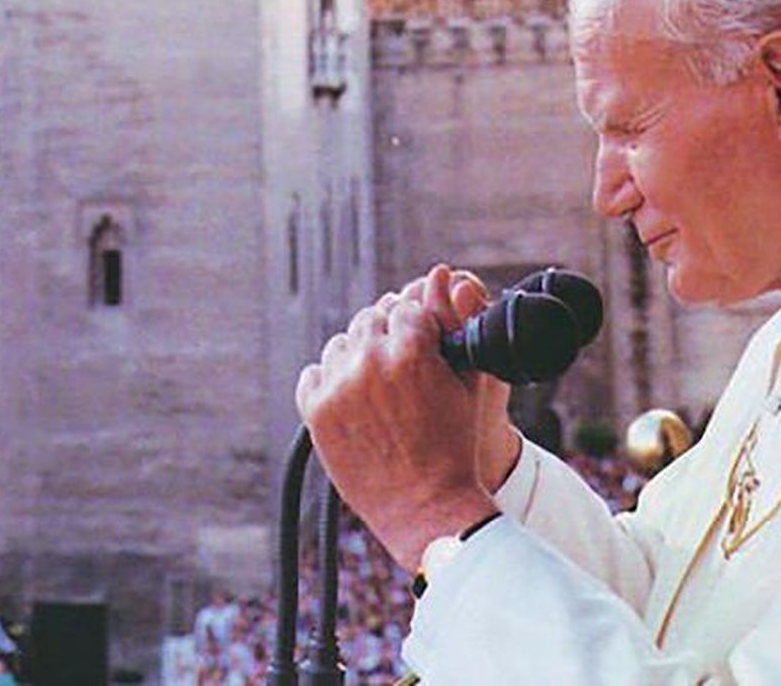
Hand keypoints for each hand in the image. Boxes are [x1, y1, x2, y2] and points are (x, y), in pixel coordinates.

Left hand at [295, 266, 500, 569]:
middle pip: (370, 320)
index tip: (421, 346)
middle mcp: (370, 360)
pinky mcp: (315, 412)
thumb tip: (441, 273)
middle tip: (399, 371)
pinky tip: (353, 401)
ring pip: (340, 345)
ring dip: (357, 358)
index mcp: (412, 348)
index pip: (405, 308)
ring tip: (377, 390)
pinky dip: (330, 382)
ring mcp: (339, 386)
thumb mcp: (466, 380)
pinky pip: (313, 374)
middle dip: (386, 338)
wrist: (425, 507)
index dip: (416, 328)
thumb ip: (453, 322)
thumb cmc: (453, 445)